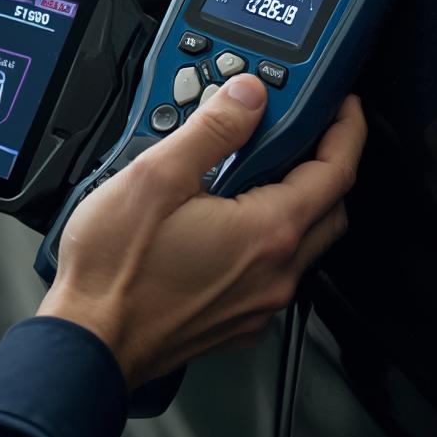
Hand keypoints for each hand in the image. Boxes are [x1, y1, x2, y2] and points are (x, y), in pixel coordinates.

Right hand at [37, 75, 363, 388]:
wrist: (91, 340)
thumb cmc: (115, 269)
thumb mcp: (157, 175)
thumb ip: (212, 129)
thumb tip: (249, 96)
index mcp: (266, 232)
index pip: (336, 171)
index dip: (346, 129)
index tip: (341, 106)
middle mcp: (275, 273)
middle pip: (330, 209)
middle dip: (326, 164)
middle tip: (302, 134)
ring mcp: (259, 303)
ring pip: (304, 243)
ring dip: (296, 202)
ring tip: (253, 171)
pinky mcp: (238, 320)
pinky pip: (274, 272)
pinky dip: (268, 238)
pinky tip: (227, 221)